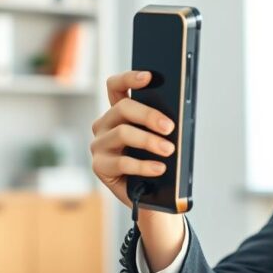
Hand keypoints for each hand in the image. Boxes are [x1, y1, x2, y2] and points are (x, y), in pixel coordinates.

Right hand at [90, 70, 175, 207]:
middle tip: (169, 127)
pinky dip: (144, 165)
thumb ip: (160, 125)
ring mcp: (99, 145)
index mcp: (119, 113)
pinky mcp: (99, 166)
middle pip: (123, 108)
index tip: (149, 76)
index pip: (116, 87)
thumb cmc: (156, 161)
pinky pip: (122, 162)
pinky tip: (159, 168)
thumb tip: (173, 117)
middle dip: (149, 115)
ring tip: (169, 150)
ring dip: (149, 141)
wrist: (150, 196)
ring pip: (123, 133)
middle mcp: (104, 124)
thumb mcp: (159, 139)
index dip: (130, 78)